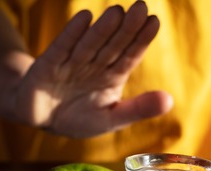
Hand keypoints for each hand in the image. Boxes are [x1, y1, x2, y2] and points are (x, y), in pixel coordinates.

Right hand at [10, 1, 172, 137]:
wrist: (40, 119)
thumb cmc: (79, 118)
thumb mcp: (111, 119)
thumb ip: (138, 109)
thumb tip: (170, 101)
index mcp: (112, 76)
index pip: (130, 55)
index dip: (141, 39)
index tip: (154, 21)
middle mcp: (94, 65)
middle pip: (113, 44)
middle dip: (127, 27)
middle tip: (141, 6)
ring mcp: (71, 63)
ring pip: (90, 44)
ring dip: (103, 29)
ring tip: (117, 11)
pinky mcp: (48, 65)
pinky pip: (62, 48)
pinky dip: (72, 34)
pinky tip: (84, 18)